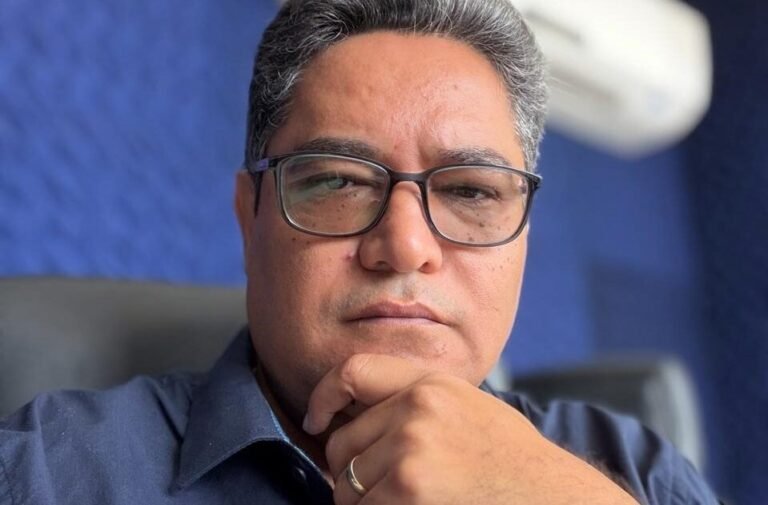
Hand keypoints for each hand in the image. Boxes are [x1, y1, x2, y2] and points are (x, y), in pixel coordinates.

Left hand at [303, 354, 638, 504]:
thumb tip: (348, 421)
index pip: (352, 372)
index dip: (323, 396)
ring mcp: (410, 452)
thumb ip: (413, 405)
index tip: (315, 419)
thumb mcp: (468, 411)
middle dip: (350, 473)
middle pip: (340, 446)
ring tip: (412, 502)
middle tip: (387, 490)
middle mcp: (415, 411)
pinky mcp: (407, 491)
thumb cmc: (512, 465)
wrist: (553, 498)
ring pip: (346, 486)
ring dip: (365, 504)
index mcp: (431, 386)